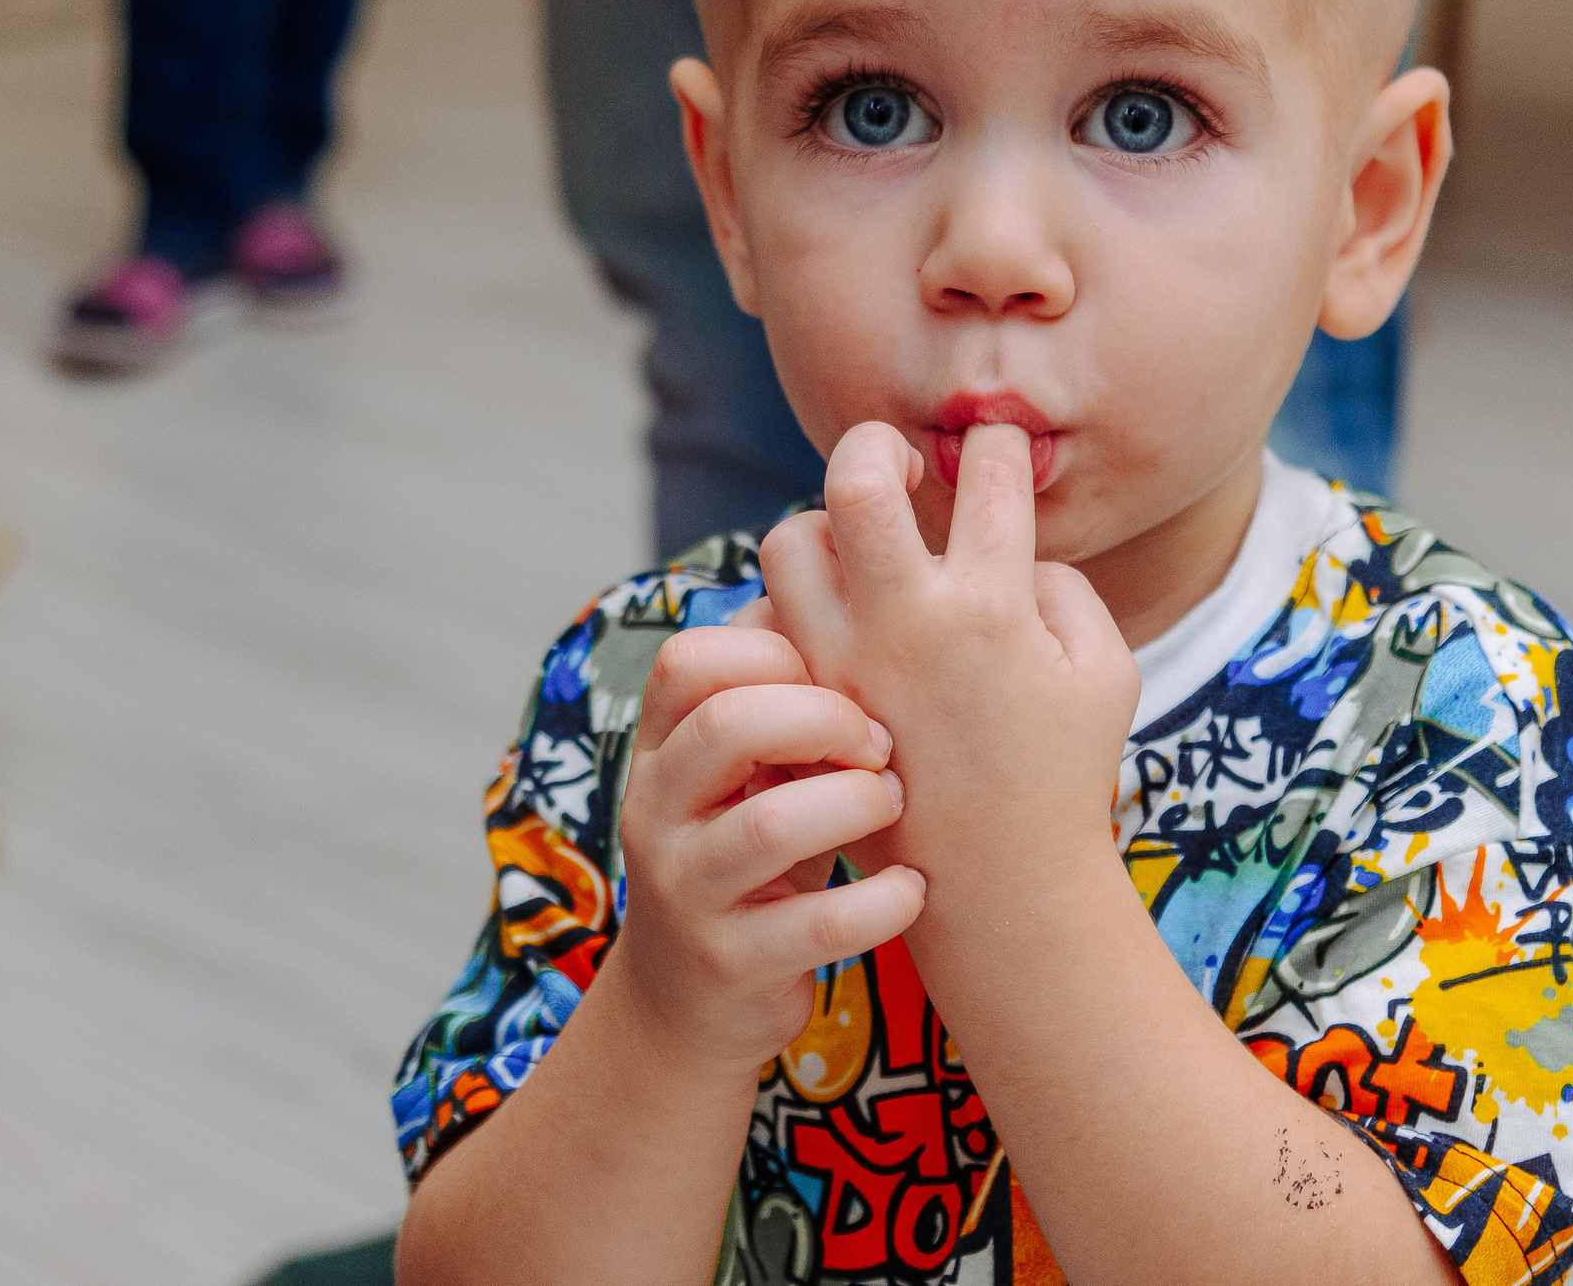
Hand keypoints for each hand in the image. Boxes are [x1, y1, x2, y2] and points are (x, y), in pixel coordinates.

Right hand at [606, 624, 926, 1071]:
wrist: (694, 1004)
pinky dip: (882, 903)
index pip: (696, 657)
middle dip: (826, 718)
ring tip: (895, 806)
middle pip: (727, 721)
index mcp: (664, 745)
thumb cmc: (753, 855)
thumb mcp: (750, 768)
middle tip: (884, 745)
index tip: (847, 677)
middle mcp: (658, 810)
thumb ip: (781, 689)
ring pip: (770, 824)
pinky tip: (914, 891)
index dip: (782, 651)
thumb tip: (849, 567)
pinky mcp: (730, 963)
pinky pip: (815, 924)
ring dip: (857, 805)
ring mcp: (687, 890)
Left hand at [756, 423, 1138, 902]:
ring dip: (828, 526)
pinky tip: (840, 612)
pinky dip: (800, 599)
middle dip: (880, 445)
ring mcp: (847, 659)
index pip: (987, 469)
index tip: (995, 449)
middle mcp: (909, 620)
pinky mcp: (811, 697)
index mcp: (993, 604)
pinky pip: (773, 613)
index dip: (996, 442)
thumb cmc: (1066, 775)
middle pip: (860, 479)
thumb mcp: (1107, 672)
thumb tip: (1009, 549)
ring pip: (794, 538)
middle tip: (904, 465)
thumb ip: (1063, 588)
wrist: (999, 886)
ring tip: (866, 547)